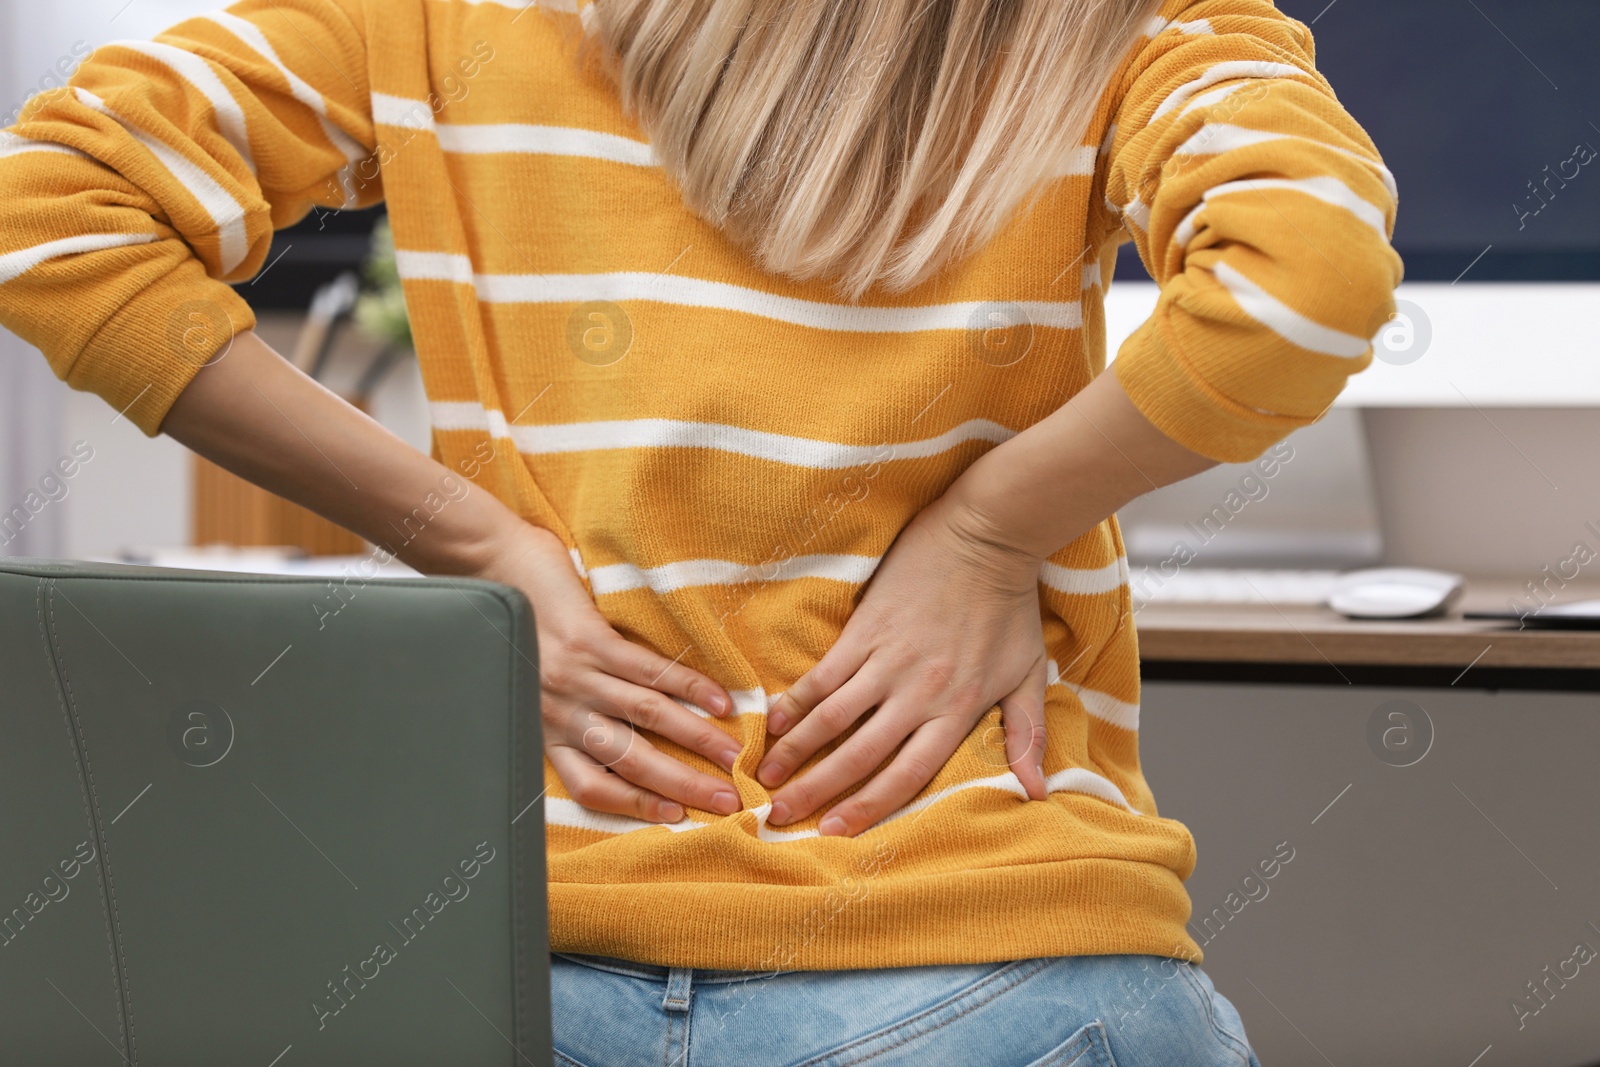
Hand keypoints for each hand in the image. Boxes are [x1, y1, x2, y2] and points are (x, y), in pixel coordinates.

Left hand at [475, 524, 743, 822]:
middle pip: (630, 761)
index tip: (678, 818)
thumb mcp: (533, 686)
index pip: (593, 786)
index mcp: (546, 731)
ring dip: (696, 740)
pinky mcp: (589, 639)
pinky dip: (689, 687)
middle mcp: (559, 712)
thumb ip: (568, 717)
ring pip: (646, 718)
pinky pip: (647, 670)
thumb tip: (619, 742)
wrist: (491, 563)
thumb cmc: (516, 626)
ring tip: (734, 757)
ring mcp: (575, 676)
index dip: (637, 807)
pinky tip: (719, 701)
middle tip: (727, 802)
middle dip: (683, 786)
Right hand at [758, 498, 1049, 836]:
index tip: (834, 833)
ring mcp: (888, 659)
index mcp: (957, 710)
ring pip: (832, 718)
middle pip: (859, 754)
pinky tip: (773, 722)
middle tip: (779, 817)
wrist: (988, 536)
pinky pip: (823, 674)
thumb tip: (1036, 793)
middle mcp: (918, 693)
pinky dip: (796, 700)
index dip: (867, 806)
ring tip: (765, 776)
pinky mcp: (866, 628)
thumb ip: (1027, 735)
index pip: (906, 774)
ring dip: (795, 751)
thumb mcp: (1029, 675)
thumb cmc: (1010, 607)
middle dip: (816, 791)